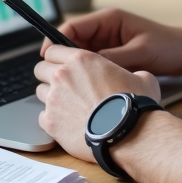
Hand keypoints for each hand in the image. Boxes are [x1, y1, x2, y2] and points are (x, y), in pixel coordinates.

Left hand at [34, 46, 160, 161]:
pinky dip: (51, 118)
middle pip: (40, 68)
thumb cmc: (135, 105)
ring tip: (67, 106)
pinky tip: (66, 123)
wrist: (128, 134)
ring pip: (40, 92)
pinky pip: (42, 116)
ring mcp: (54, 99)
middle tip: (64, 85)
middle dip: (49, 74)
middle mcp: (63, 76)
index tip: (62, 65)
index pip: (54, 49)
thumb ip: (130, 73)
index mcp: (82, 59)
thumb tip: (138, 77)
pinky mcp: (50, 122)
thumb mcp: (142, 78)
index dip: (58, 57)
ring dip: (50, 96)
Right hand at [51, 9, 181, 75]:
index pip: (72, 27)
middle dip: (63, 59)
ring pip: (79, 58)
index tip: (47, 57)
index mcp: (109, 20)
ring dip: (75, 70)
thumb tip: (87, 66)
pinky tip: (86, 90)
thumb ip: (113, 58)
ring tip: (71, 87)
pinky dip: (87, 76)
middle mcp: (104, 30)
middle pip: (71, 43)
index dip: (56, 41)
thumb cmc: (168, 46)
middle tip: (57, 78)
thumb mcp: (139, 52)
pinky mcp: (111, 58)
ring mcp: (107, 45)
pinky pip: (91, 67)